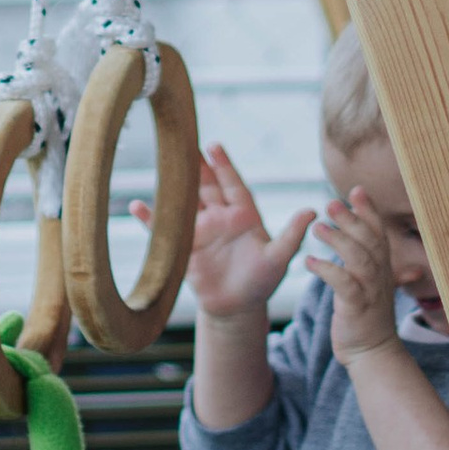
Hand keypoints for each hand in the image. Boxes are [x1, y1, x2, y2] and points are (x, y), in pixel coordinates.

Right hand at [159, 144, 313, 325]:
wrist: (236, 308)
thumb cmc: (261, 281)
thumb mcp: (279, 258)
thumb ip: (292, 235)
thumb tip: (312, 210)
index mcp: (243, 215)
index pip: (232, 184)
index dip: (224, 166)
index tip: (214, 146)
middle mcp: (220, 217)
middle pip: (206, 186)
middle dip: (196, 165)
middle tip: (184, 141)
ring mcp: (200, 230)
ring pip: (185, 200)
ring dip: (174, 184)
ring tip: (162, 164)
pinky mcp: (183, 247)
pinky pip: (163, 229)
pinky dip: (150, 218)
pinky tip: (136, 205)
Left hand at [304, 184, 398, 357]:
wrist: (372, 351)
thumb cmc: (367, 312)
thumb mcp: (371, 279)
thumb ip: (367, 252)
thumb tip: (360, 225)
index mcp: (382, 266)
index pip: (378, 232)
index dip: (369, 210)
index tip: (356, 190)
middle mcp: (379, 275)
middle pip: (369, 240)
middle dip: (351, 219)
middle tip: (330, 203)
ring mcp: (370, 291)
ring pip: (358, 259)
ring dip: (338, 241)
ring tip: (317, 227)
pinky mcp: (356, 308)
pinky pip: (344, 285)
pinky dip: (328, 271)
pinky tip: (309, 261)